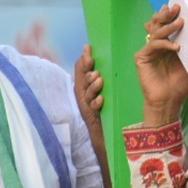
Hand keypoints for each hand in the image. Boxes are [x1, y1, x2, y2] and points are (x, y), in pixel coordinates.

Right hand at [75, 45, 106, 159]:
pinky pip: (92, 112)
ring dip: (91, 86)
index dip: (83, 60)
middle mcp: (82, 98)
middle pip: (81, 82)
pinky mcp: (92, 121)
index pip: (81, 72)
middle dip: (85, 70)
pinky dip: (96, 104)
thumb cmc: (105, 113)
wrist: (106, 140)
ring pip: (85, 96)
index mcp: (85, 90)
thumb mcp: (104, 93)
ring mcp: (86, 110)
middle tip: (92, 61)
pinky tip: (101, 99)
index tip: (88, 47)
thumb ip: (101, 79)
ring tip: (98, 78)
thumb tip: (104, 61)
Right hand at [135, 4, 187, 124]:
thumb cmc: (180, 84)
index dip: (170, 14)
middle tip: (176, 8)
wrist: (169, 101)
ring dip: (168, 26)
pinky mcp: (141, 58)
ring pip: (155, 31)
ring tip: (180, 23)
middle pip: (158, 23)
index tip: (180, 6)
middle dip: (166, 14)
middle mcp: (156, 45)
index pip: (166, 24)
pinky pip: (152, 45)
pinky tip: (176, 47)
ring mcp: (148, 51)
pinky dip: (164, 44)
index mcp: (167, 43)